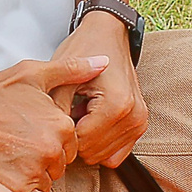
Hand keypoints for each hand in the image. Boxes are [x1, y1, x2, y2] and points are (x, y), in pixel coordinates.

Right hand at [0, 55, 109, 191]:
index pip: (71, 144)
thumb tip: (104, 61)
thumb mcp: (32, 73)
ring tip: (9, 159)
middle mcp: (51, 150)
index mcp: (60, 125)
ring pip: (48, 183)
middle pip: (60, 165)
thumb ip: (72, 69)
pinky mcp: (16, 188)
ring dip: (35, 177)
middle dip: (45, 159)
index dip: (54, 140)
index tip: (32, 133)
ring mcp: (34, 171)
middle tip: (19, 146)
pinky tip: (17, 184)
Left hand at [56, 15, 147, 167]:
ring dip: (87, 140)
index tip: (55, 116)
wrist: (108, 34)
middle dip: (74, 138)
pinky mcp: (140, 126)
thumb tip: (51, 138)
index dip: (61, 133)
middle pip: (92, 153)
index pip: (80, 143)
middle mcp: (134, 117)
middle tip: (69, 111)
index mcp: (116, 105)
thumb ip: (55, 110)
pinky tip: (91, 121)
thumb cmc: (84, 50)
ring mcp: (140, 122)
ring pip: (103, 157)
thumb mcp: (61, 77)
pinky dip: (100, 143)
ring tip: (81, 113)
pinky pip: (116, 154)